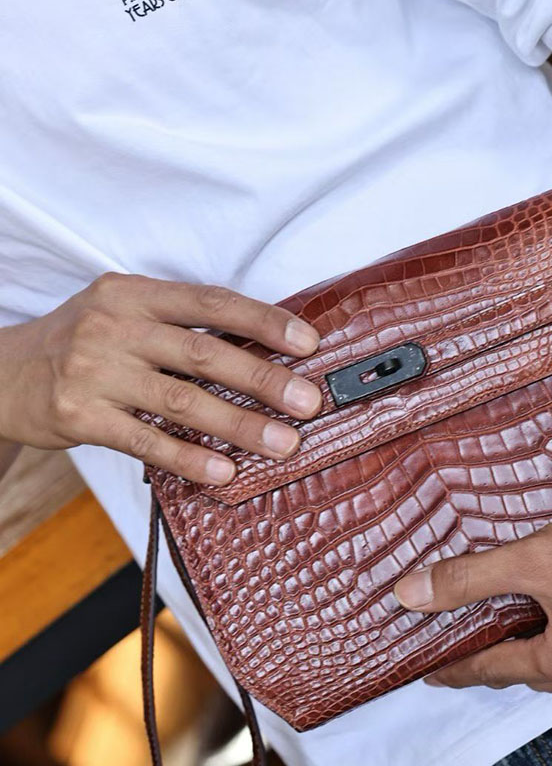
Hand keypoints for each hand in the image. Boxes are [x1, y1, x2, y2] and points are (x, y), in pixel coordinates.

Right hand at [0, 272, 322, 484]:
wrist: (2, 373)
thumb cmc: (79, 344)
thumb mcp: (121, 314)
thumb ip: (178, 326)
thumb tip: (262, 352)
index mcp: (134, 294)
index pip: (212, 302)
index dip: (264, 321)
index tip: (308, 343)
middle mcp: (115, 326)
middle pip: (205, 353)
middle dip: (264, 378)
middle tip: (308, 402)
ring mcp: (95, 371)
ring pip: (182, 400)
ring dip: (239, 425)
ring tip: (283, 443)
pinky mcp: (79, 415)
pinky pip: (146, 440)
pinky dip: (189, 457)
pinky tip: (223, 471)